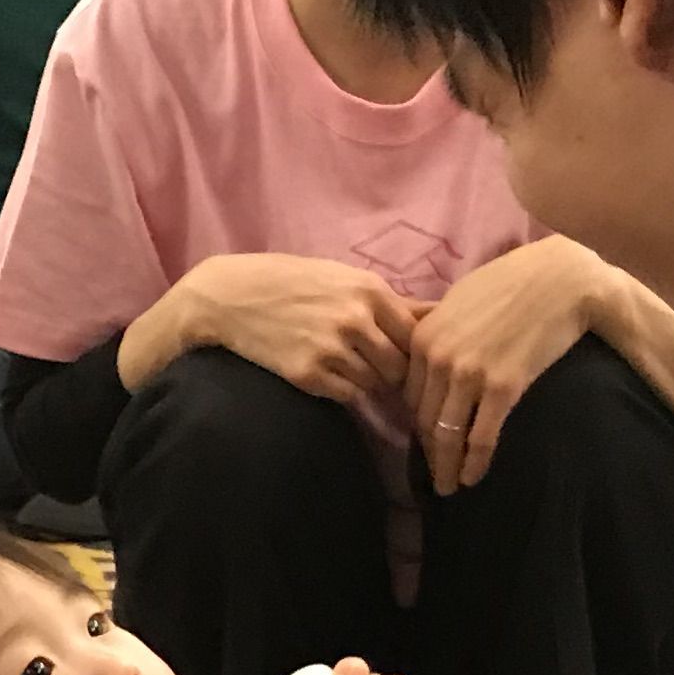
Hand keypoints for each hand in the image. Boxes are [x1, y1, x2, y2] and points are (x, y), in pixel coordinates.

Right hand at [142, 254, 417, 401]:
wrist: (232, 296)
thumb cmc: (292, 282)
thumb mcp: (343, 278)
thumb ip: (391, 300)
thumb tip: (441, 314)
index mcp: (371, 291)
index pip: (417, 336)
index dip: (415, 353)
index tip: (406, 360)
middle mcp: (356, 319)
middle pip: (400, 366)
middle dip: (394, 375)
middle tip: (382, 375)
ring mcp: (332, 348)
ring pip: (375, 384)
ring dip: (369, 384)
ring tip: (350, 371)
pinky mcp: (309, 374)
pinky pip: (348, 396)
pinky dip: (345, 393)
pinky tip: (329, 377)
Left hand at [408, 237, 603, 489]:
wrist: (561, 279)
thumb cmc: (513, 283)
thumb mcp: (459, 300)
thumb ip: (438, 331)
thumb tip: (428, 355)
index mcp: (423, 336)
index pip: (410, 395)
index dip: (416, 424)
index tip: (425, 443)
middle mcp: (438, 357)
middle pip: (424, 419)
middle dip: (428, 453)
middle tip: (434, 476)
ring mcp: (469, 374)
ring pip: (447, 434)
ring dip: (446, 467)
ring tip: (449, 486)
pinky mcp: (502, 387)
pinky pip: (480, 437)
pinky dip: (474, 463)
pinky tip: (472, 478)